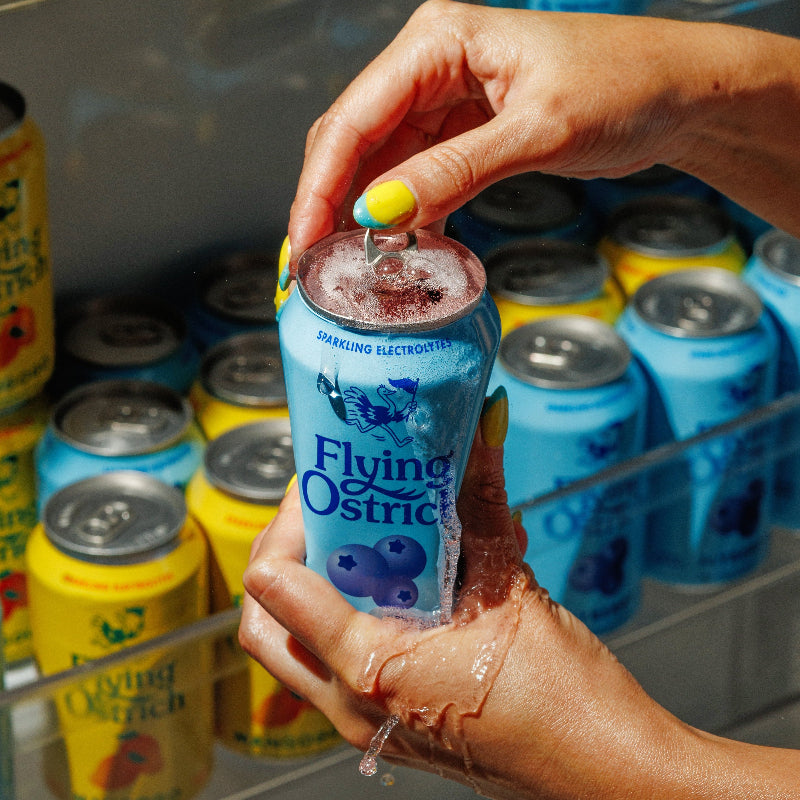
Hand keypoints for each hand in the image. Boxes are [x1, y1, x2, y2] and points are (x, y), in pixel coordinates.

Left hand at [238, 389, 725, 798]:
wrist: (603, 772)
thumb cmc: (565, 702)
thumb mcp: (512, 588)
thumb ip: (483, 504)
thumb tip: (479, 430)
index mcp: (370, 669)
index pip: (277, 586)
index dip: (287, 521)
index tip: (317, 485)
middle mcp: (353, 705)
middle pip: (265, 624)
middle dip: (281, 556)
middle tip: (320, 512)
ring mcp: (366, 723)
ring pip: (293, 650)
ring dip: (303, 591)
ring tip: (346, 542)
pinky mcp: (386, 725)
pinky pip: (330, 669)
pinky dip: (336, 620)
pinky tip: (384, 585)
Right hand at [285, 0, 799, 269]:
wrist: (675, 93)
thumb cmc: (625, 84)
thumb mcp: (539, 130)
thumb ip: (455, 172)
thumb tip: (380, 213)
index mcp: (439, 40)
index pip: (354, 118)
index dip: (321, 186)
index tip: (305, 243)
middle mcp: (431, 64)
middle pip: (353, 141)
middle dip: (329, 205)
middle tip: (313, 267)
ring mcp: (444, 100)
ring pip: (380, 164)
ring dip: (364, 217)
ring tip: (349, 268)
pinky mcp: (463, 132)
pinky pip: (416, 177)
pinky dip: (404, 216)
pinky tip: (399, 249)